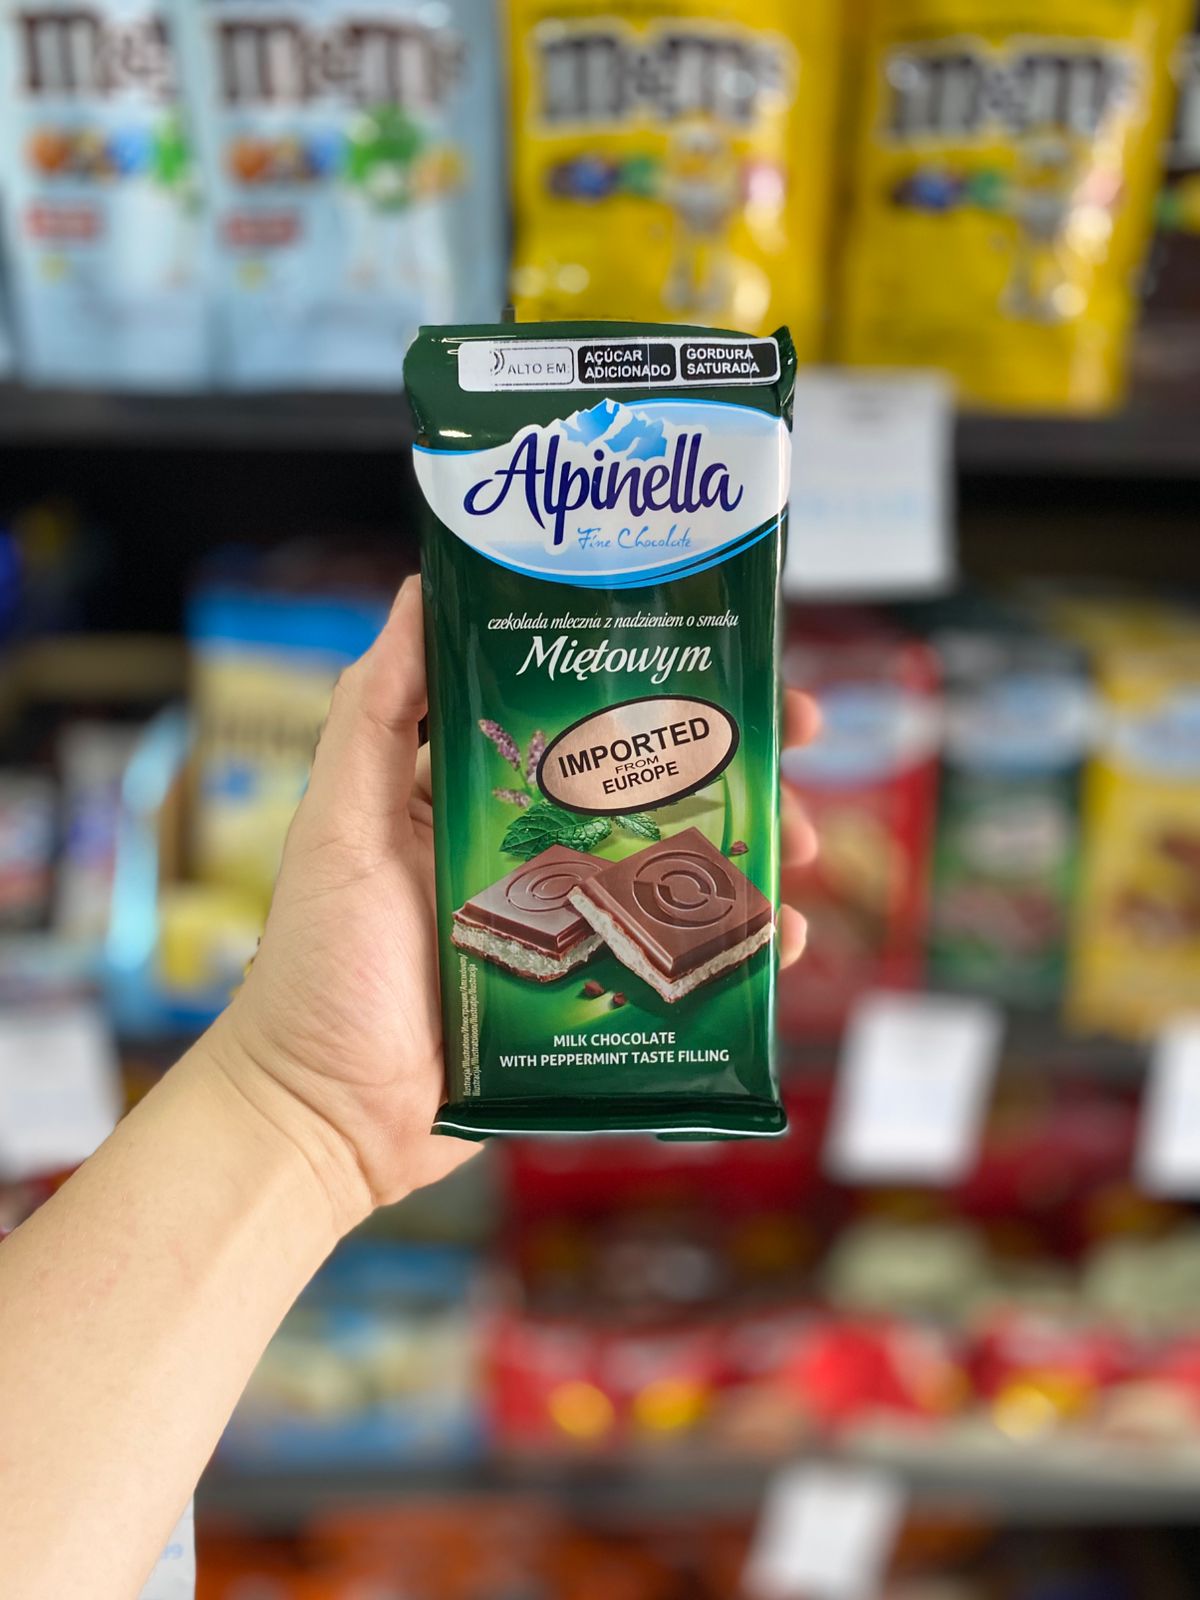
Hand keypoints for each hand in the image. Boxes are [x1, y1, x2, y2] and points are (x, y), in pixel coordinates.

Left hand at [216, 578, 818, 1228]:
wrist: (324, 1117)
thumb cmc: (319, 965)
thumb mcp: (338, 823)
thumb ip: (375, 711)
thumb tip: (418, 589)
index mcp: (479, 799)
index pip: (584, 723)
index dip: (660, 688)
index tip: (733, 665)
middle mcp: (531, 855)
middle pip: (652, 794)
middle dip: (733, 769)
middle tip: (798, 755)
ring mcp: (567, 930)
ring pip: (678, 875)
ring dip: (749, 856)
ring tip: (801, 853)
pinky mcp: (588, 1000)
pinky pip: (676, 962)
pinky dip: (736, 949)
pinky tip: (783, 942)